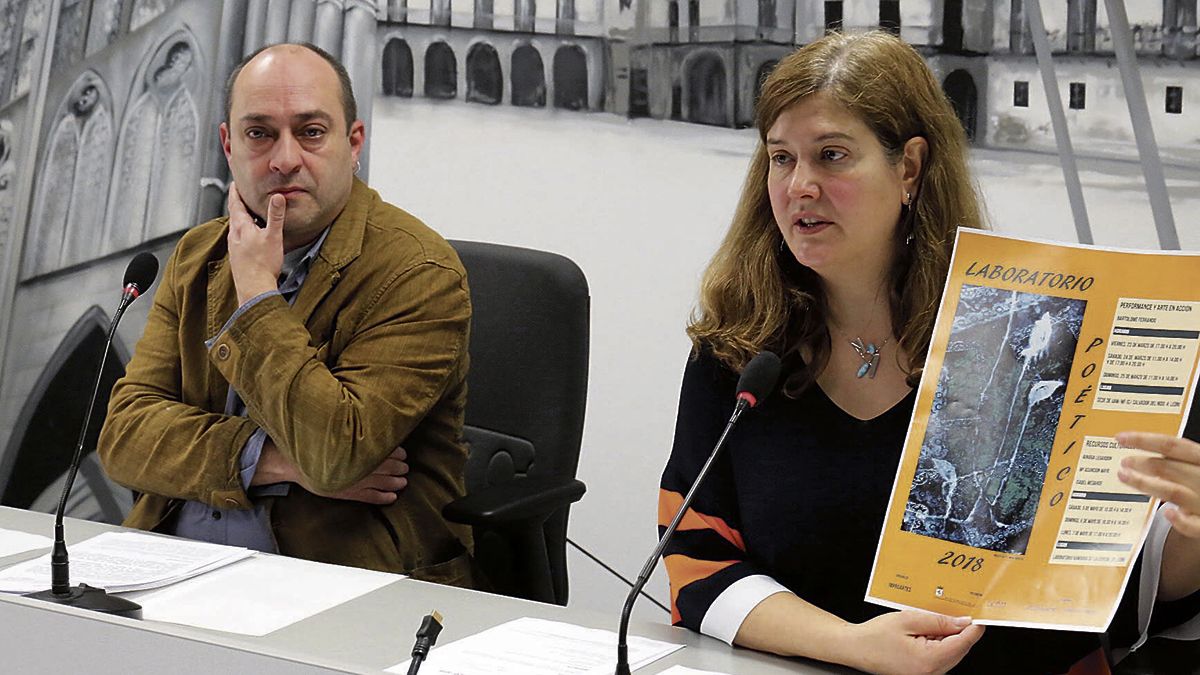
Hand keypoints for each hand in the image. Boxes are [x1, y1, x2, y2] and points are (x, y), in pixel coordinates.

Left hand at [227, 182, 283, 305]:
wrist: (254, 289)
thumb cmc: (263, 265)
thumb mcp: (273, 236)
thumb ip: (275, 216)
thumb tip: (278, 197)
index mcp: (241, 228)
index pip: (235, 204)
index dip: (235, 192)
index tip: (235, 183)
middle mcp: (234, 236)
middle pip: (234, 215)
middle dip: (237, 204)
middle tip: (241, 194)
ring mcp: (235, 248)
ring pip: (236, 228)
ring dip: (240, 219)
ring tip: (247, 214)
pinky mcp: (238, 258)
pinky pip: (239, 239)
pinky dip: (243, 232)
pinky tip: (251, 238)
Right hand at [253, 441, 408, 504]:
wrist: (291, 462)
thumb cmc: (313, 444)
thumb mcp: (332, 432)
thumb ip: (351, 431)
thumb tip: (369, 422)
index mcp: (355, 448)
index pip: (383, 451)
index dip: (396, 452)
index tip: (403, 452)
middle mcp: (357, 465)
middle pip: (387, 466)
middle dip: (399, 467)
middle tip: (406, 465)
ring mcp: (353, 481)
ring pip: (382, 482)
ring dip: (396, 482)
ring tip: (403, 481)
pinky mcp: (347, 493)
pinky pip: (371, 497)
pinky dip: (384, 497)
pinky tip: (393, 497)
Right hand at [848, 611, 983, 674]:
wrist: (855, 648)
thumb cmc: (875, 635)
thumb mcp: (908, 619)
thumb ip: (938, 621)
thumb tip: (962, 622)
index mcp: (929, 660)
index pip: (963, 643)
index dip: (974, 627)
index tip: (980, 615)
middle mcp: (931, 672)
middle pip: (959, 650)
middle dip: (961, 631)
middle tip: (955, 611)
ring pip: (951, 654)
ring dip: (948, 637)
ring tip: (929, 622)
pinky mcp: (923, 673)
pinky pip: (941, 658)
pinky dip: (939, 644)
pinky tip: (927, 632)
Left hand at [1116, 432, 1199, 536]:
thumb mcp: (1197, 467)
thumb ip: (1179, 463)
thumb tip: (1145, 458)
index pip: (1175, 446)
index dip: (1146, 440)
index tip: (1121, 438)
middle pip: (1172, 467)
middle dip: (1144, 463)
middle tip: (1123, 462)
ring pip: (1176, 492)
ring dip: (1147, 484)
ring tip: (1125, 476)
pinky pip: (1196, 526)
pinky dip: (1182, 521)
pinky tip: (1167, 514)